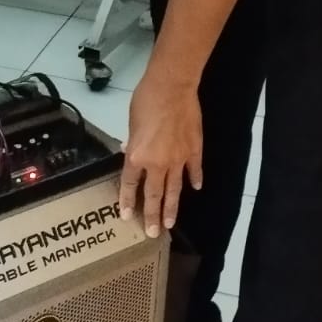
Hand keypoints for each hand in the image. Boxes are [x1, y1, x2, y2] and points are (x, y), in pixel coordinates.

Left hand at [119, 72, 202, 238]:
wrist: (172, 88)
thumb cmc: (146, 101)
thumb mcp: (131, 123)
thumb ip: (132, 141)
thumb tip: (129, 150)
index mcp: (137, 156)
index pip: (129, 184)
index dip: (126, 201)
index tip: (126, 216)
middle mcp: (157, 163)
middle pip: (153, 194)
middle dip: (151, 215)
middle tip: (152, 233)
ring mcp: (178, 159)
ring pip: (174, 189)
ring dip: (171, 207)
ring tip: (169, 223)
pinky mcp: (194, 150)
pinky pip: (194, 170)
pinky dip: (194, 179)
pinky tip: (195, 188)